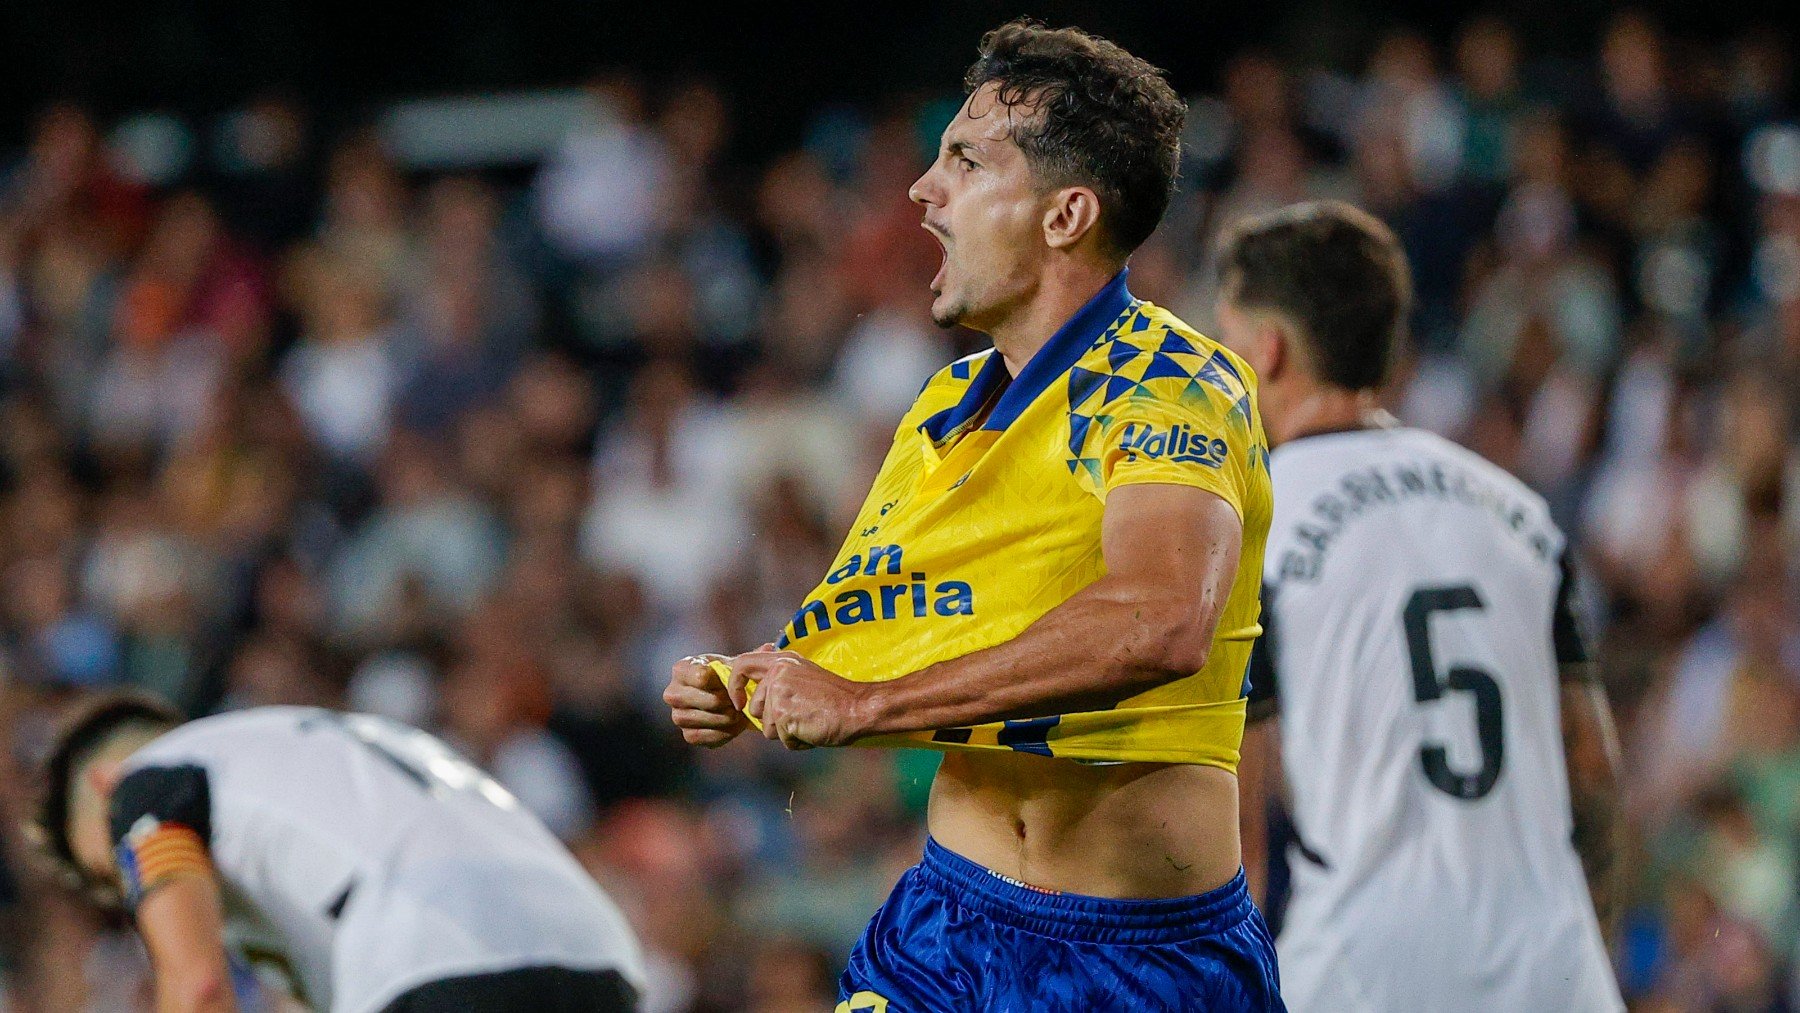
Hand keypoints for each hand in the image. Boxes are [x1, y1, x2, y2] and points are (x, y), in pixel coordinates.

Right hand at [664, 653, 749, 746]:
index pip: (703, 677)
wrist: (722, 698)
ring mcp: (678, 716)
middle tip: (741, 702)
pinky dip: (725, 733)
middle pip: (707, 700)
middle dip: (728, 702)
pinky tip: (734, 726)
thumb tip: (768, 647)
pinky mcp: (687, 735)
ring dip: (728, 719)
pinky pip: (706, 737)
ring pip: (707, 719)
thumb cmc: (727, 677)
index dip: (725, 683)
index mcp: (681, 669)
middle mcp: (672, 693)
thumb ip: (750, 657)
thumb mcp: (734, 663)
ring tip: (740, 714)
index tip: (735, 684)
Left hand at [730, 650, 874, 749]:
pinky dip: (797, 741)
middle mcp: (777, 673)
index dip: (734, 686)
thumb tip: (753, 686)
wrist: (858, 708)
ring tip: (809, 720)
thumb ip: (779, 676)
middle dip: (772, 721)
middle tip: (800, 715)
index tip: (741, 703)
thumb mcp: (804, 675)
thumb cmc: (834, 697)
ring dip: (786, 732)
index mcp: (782, 660)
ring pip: (767, 728)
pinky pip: (782, 740)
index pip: (741, 665)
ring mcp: (779, 693)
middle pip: (755, 708)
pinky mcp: (783, 715)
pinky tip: (813, 729)